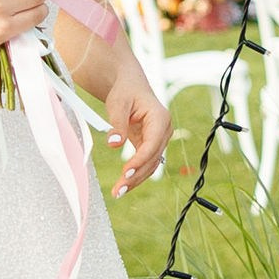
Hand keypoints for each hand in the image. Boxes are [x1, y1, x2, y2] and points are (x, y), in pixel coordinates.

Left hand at [101, 54, 171, 199]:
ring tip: (118, 192)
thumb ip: (117, 123)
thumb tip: (113, 143)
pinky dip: (135, 175)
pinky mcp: (151, 145)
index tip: (125, 173)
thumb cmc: (125, 92)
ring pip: (151, 165)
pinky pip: (146, 163)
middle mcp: (164, 131)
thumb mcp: (118, 104)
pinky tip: (123, 185)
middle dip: (136, 176)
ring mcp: (159, 139)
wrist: (129, 86)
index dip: (140, 160)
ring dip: (136, 180)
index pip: (152, 144)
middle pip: (153, 159)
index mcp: (160, 118)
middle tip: (118, 191)